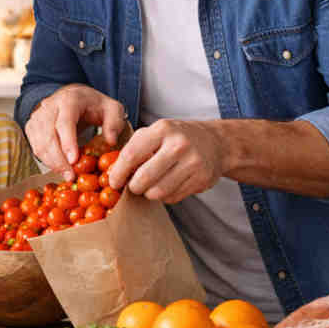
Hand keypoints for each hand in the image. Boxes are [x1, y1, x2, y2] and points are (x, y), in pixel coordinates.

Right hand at [24, 84, 126, 181]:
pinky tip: (59, 167)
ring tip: (67, 175)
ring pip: (39, 143)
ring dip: (52, 162)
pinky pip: (35, 146)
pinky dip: (46, 160)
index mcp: (69, 99)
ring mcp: (38, 116)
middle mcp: (50, 106)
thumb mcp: (112, 109)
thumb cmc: (93, 105)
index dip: (68, 143)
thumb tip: (110, 141)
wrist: (74, 96)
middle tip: (71, 176)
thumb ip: (114, 123)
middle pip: (49, 135)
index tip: (74, 161)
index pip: (64, 122)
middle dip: (59, 159)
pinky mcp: (32, 126)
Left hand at [106, 118, 226, 203]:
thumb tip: (114, 174)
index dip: (118, 173)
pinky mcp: (202, 179)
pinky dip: (165, 196)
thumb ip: (134, 149)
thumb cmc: (176, 138)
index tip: (114, 182)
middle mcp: (179, 145)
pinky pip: (173, 198)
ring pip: (158, 192)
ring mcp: (193, 163)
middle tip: (133, 186)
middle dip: (133, 187)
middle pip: (144, 178)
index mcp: (162, 129)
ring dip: (148, 194)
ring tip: (150, 186)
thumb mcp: (155, 133)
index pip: (131, 155)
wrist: (214, 142)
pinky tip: (168, 185)